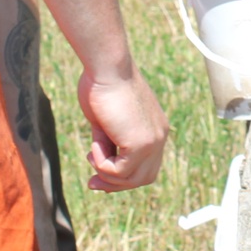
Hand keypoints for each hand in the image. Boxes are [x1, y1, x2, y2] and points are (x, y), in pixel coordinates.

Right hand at [77, 66, 168, 192]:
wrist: (107, 67)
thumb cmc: (102, 85)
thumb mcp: (106, 121)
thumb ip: (110, 143)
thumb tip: (102, 168)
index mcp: (155, 129)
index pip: (146, 166)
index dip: (123, 176)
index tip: (98, 173)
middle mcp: (159, 137)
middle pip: (143, 178)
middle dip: (115, 183)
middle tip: (92, 182)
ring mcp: (153, 141)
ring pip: (131, 179)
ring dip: (105, 173)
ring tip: (91, 153)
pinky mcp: (141, 143)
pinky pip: (118, 170)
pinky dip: (101, 162)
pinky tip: (95, 142)